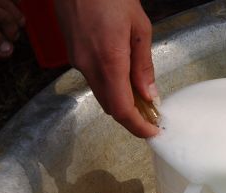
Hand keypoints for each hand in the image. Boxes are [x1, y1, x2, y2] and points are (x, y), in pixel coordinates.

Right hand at [54, 0, 159, 137]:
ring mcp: (77, 60)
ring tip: (144, 100)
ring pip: (100, 94)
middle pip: (110, 106)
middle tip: (153, 118)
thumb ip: (143, 64)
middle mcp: (88, 65)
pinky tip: (125, 80)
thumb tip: (149, 93)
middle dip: (132, 118)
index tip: (153, 132)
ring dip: (121, 102)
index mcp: (109, 60)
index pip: (122, 109)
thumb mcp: (139, 27)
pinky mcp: (72, 53)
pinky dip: (110, 87)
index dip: (138, 126)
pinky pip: (93, 79)